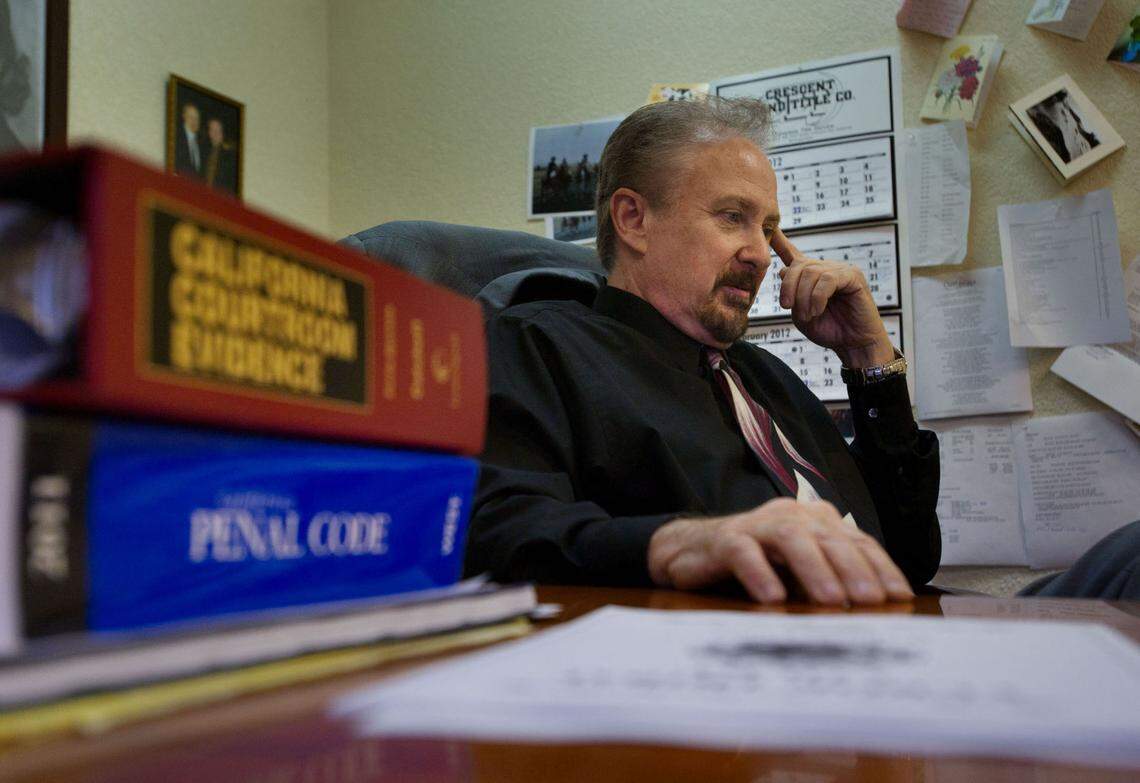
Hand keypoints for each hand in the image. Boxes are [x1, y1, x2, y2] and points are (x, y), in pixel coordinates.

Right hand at [647, 498, 913, 605]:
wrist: (690, 551)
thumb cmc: (756, 564)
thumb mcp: (799, 573)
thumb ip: (831, 581)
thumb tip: (875, 612)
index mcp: (815, 521)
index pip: (856, 540)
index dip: (880, 567)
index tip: (899, 597)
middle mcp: (790, 516)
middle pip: (828, 537)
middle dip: (854, 569)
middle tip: (871, 601)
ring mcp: (756, 524)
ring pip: (791, 538)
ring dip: (815, 570)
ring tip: (831, 602)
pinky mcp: (724, 539)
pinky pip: (744, 552)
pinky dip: (760, 574)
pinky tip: (773, 599)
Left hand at [771, 229, 893, 367]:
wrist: (853, 344)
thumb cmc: (828, 330)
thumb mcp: (801, 313)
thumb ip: (791, 294)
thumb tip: (783, 270)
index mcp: (810, 278)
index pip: (792, 254)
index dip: (780, 242)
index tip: (770, 227)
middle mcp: (824, 269)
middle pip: (797, 266)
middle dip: (788, 287)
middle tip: (787, 307)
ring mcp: (839, 270)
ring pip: (811, 273)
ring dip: (803, 296)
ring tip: (808, 314)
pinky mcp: (852, 276)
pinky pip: (827, 280)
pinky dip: (818, 297)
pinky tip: (817, 310)